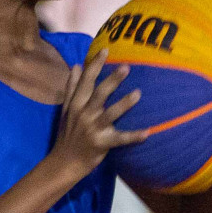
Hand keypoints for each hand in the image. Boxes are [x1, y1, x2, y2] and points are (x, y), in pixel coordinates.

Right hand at [51, 51, 146, 177]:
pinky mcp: (101, 144)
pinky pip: (119, 139)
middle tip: (127, 67)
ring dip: (124, 104)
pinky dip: (133, 136)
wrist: (64, 162)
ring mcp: (92, 129)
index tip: (106, 50)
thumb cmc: (67, 134)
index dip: (95, 65)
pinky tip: (147, 132)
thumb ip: (72, 87)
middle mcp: (83, 114)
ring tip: (138, 93)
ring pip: (109, 114)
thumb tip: (77, 65)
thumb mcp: (66, 109)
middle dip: (112, 81)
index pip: (86, 81)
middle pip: (99, 94)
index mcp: (76, 104)